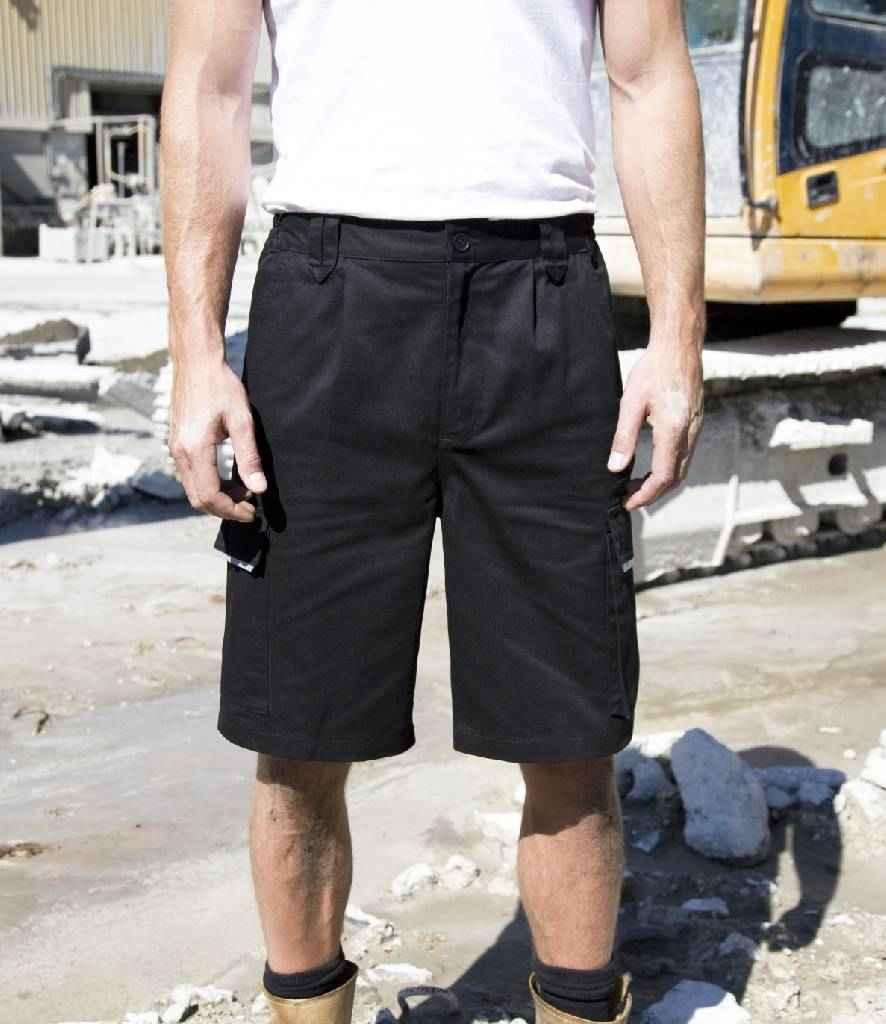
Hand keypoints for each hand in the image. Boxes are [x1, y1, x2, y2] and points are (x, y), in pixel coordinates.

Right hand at [168, 354, 266, 520]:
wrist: (196, 361)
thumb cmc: (221, 386)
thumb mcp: (242, 421)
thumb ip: (249, 457)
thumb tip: (259, 488)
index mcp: (195, 449)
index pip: (210, 495)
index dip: (232, 510)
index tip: (252, 512)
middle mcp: (179, 452)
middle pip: (198, 499)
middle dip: (224, 509)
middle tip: (249, 507)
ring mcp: (175, 448)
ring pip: (193, 489)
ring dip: (217, 498)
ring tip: (243, 492)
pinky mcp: (176, 443)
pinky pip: (190, 476)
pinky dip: (209, 485)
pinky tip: (229, 477)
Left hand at [607, 340, 703, 510]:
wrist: (680, 346)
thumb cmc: (653, 369)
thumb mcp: (631, 403)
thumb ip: (624, 437)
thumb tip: (615, 468)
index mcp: (673, 431)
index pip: (662, 477)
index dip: (645, 495)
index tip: (627, 503)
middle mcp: (690, 434)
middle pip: (675, 478)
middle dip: (653, 493)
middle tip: (629, 497)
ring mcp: (696, 428)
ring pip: (682, 468)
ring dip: (661, 482)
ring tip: (636, 484)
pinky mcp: (695, 422)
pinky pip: (685, 455)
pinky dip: (669, 468)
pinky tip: (652, 464)